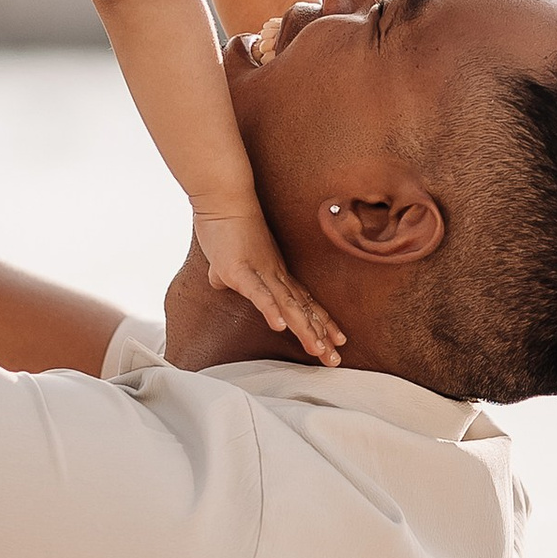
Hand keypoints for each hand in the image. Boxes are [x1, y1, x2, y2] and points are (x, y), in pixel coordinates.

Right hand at [188, 203, 344, 366]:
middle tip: (334, 359)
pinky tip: (278, 327)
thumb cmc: (227, 225)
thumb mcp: (229, 259)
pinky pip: (258, 293)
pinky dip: (270, 310)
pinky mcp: (240, 269)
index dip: (322, 323)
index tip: (337, 342)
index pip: (305, 303)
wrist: (223, 197)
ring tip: (317, 349)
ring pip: (287, 305)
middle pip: (302, 310)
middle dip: (319, 336)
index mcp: (276, 274)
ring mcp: (260, 271)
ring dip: (303, 328)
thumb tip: (219, 281)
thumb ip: (229, 274)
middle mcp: (275, 275)